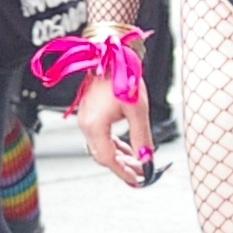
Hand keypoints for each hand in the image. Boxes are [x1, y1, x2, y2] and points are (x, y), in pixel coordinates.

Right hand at [74, 71, 148, 186]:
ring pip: (100, 148)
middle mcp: (85, 124)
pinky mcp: (89, 114)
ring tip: (137, 161)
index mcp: (94, 125)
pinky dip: (113, 145)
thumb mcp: (138, 110)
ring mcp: (85, 119)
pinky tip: (126, 147)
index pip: (108, 159)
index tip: (138, 179)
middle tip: (141, 171)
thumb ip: (141, 137)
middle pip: (102, 156)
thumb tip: (147, 158)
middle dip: (122, 166)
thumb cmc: (123, 75)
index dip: (123, 171)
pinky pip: (99, 137)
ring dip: (118, 156)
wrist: (111, 53)